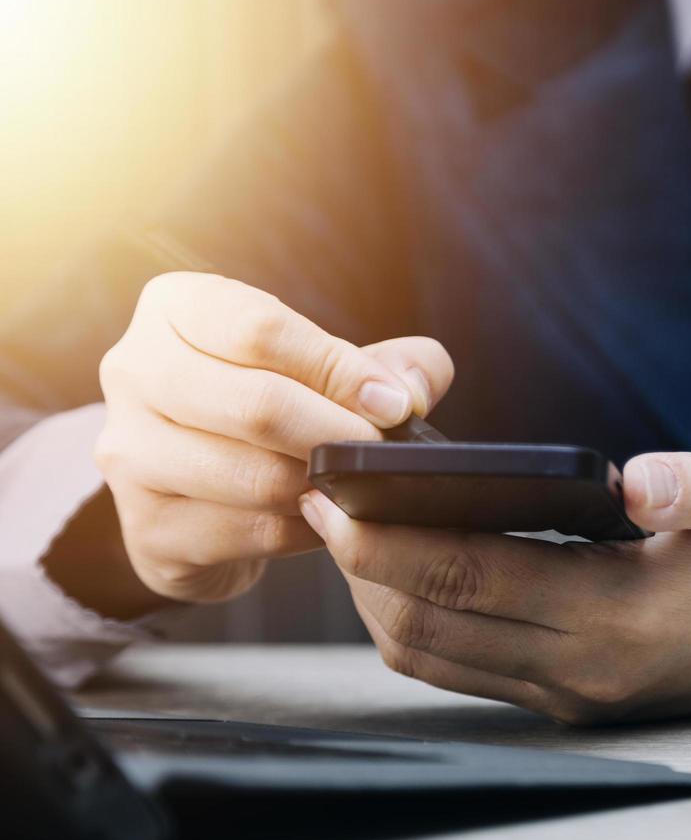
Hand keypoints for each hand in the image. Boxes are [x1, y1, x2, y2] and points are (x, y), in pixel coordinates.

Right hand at [68, 272, 453, 614]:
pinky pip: (249, 531)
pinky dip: (302, 530)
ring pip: (253, 476)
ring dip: (320, 486)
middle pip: (256, 403)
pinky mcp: (145, 525)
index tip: (393, 404)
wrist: (191, 494)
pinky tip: (318, 519)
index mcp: (174, 308)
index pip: (261, 328)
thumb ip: (384, 364)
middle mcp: (134, 370)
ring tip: (350, 484)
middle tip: (379, 451)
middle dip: (338, 433)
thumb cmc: (266, 408)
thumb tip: (412, 390)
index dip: (340, 369)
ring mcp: (129, 452)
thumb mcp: (321, 367)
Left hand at [301, 445, 690, 723]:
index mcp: (622, 614)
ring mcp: (573, 694)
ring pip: (434, 659)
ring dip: (380, 601)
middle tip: (320, 502)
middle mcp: (585, 668)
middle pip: (430, 624)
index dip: (387, 538)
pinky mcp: (569, 700)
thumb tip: (639, 481)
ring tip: (353, 536)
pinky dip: (420, 626)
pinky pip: (463, 673)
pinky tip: (410, 574)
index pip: (470, 578)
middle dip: (360, 567)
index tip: (332, 494)